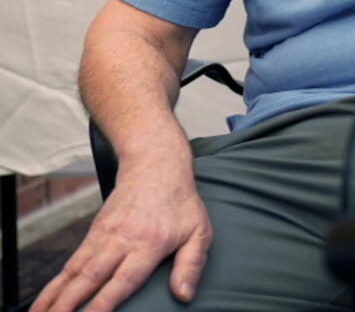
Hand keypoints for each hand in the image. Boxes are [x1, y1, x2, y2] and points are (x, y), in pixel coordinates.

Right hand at [31, 158, 210, 311]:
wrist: (155, 166)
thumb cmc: (180, 203)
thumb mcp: (199, 232)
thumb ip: (191, 265)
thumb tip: (184, 295)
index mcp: (150, 244)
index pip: (124, 279)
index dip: (106, 301)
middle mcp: (122, 241)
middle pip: (91, 277)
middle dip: (69, 304)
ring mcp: (104, 235)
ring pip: (75, 271)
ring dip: (55, 296)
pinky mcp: (94, 232)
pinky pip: (72, 262)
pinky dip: (55, 283)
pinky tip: (44, 301)